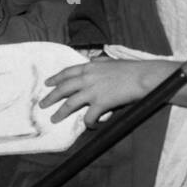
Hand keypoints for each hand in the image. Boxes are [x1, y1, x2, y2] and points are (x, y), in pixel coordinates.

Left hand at [39, 58, 161, 127]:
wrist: (144, 77)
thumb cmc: (131, 69)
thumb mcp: (111, 61)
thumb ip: (99, 61)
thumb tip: (93, 60)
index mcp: (89, 67)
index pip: (67, 73)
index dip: (55, 78)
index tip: (47, 83)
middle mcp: (87, 78)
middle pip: (63, 89)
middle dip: (50, 97)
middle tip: (42, 104)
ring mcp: (93, 91)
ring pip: (70, 104)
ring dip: (60, 112)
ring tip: (54, 119)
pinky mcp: (101, 103)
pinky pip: (89, 117)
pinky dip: (88, 123)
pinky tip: (89, 126)